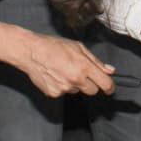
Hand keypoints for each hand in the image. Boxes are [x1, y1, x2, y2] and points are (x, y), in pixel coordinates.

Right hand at [0, 22, 115, 96]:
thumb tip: (109, 70)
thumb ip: (95, 61)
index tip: (110, 88)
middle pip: (92, 91)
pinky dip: (62, 86)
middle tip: (82, 73)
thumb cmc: (54, 46)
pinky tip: (55, 75)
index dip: (110, 88)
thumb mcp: (78, 47)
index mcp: (84, 66)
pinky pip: (64, 93)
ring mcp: (64, 88)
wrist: (30, 51)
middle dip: (91, 84)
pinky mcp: (53, 94)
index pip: (104, 84)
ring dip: (75, 84)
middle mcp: (75, 79)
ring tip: (63, 70)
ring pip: (77, 91)